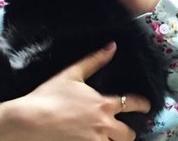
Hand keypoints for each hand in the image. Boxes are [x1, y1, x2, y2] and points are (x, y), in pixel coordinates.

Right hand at [0, 43, 149, 140]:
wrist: (30, 120)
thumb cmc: (48, 96)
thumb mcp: (71, 74)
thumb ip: (94, 61)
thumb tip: (112, 46)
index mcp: (103, 104)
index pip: (132, 104)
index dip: (143, 105)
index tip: (147, 107)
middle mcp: (104, 125)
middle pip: (129, 134)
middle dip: (129, 133)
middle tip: (125, 131)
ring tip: (110, 139)